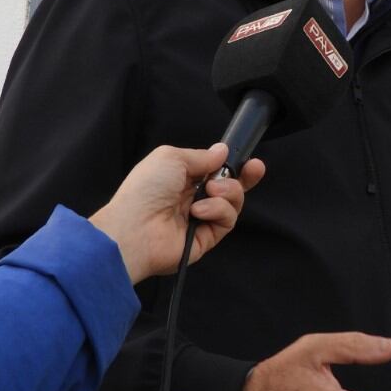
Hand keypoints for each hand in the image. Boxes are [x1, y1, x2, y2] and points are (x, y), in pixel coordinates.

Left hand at [88, 143, 263, 281]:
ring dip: (227, 192)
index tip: (247, 159)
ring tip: (209, 191)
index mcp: (182, 179)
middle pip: (230, 187)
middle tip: (255, 168)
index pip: (215, 171)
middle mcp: (193, 199)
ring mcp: (201, 219)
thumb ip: (202, 155)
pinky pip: (227, 220)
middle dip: (246, 177)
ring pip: (233, 202)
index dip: (233, 165)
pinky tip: (199, 211)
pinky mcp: (207, 238)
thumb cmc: (145, 190)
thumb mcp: (172, 157)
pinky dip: (217, 211)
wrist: (134, 229)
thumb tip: (222, 151)